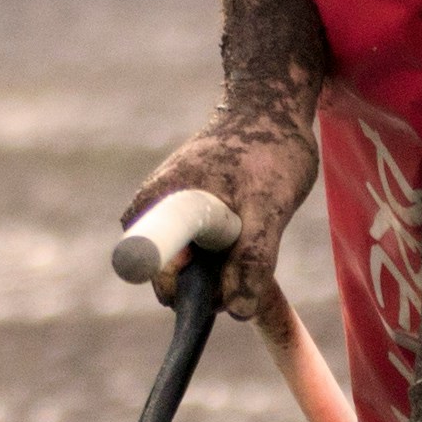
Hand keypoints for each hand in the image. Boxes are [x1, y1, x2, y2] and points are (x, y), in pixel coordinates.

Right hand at [122, 105, 315, 336]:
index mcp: (157, 206)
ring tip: (254, 230)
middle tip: (254, 252)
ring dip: (227, 270)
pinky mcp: (186, 224)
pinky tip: (250, 233)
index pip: (155, 274)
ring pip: (194, 273)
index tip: (220, 282)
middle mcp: (151, 215)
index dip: (187, 290)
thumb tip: (235, 311)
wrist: (270, 110)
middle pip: (175, 282)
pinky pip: (204, 259)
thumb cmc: (268, 149)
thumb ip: (253, 258)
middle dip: (215, 283)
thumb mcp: (269, 205)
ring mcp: (168, 219)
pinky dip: (230, 259)